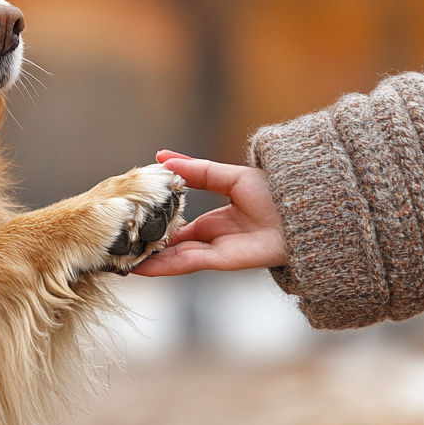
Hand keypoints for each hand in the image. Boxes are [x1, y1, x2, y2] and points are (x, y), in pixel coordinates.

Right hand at [132, 151, 288, 275]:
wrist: (305, 210)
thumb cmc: (276, 191)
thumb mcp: (229, 176)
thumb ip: (196, 171)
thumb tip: (162, 157)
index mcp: (218, 219)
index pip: (179, 226)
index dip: (156, 225)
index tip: (131, 223)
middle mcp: (215, 238)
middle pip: (174, 246)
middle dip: (149, 248)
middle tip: (117, 246)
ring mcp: (219, 250)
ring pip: (176, 257)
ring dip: (150, 260)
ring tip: (120, 261)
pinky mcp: (224, 260)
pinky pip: (189, 263)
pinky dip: (165, 266)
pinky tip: (142, 267)